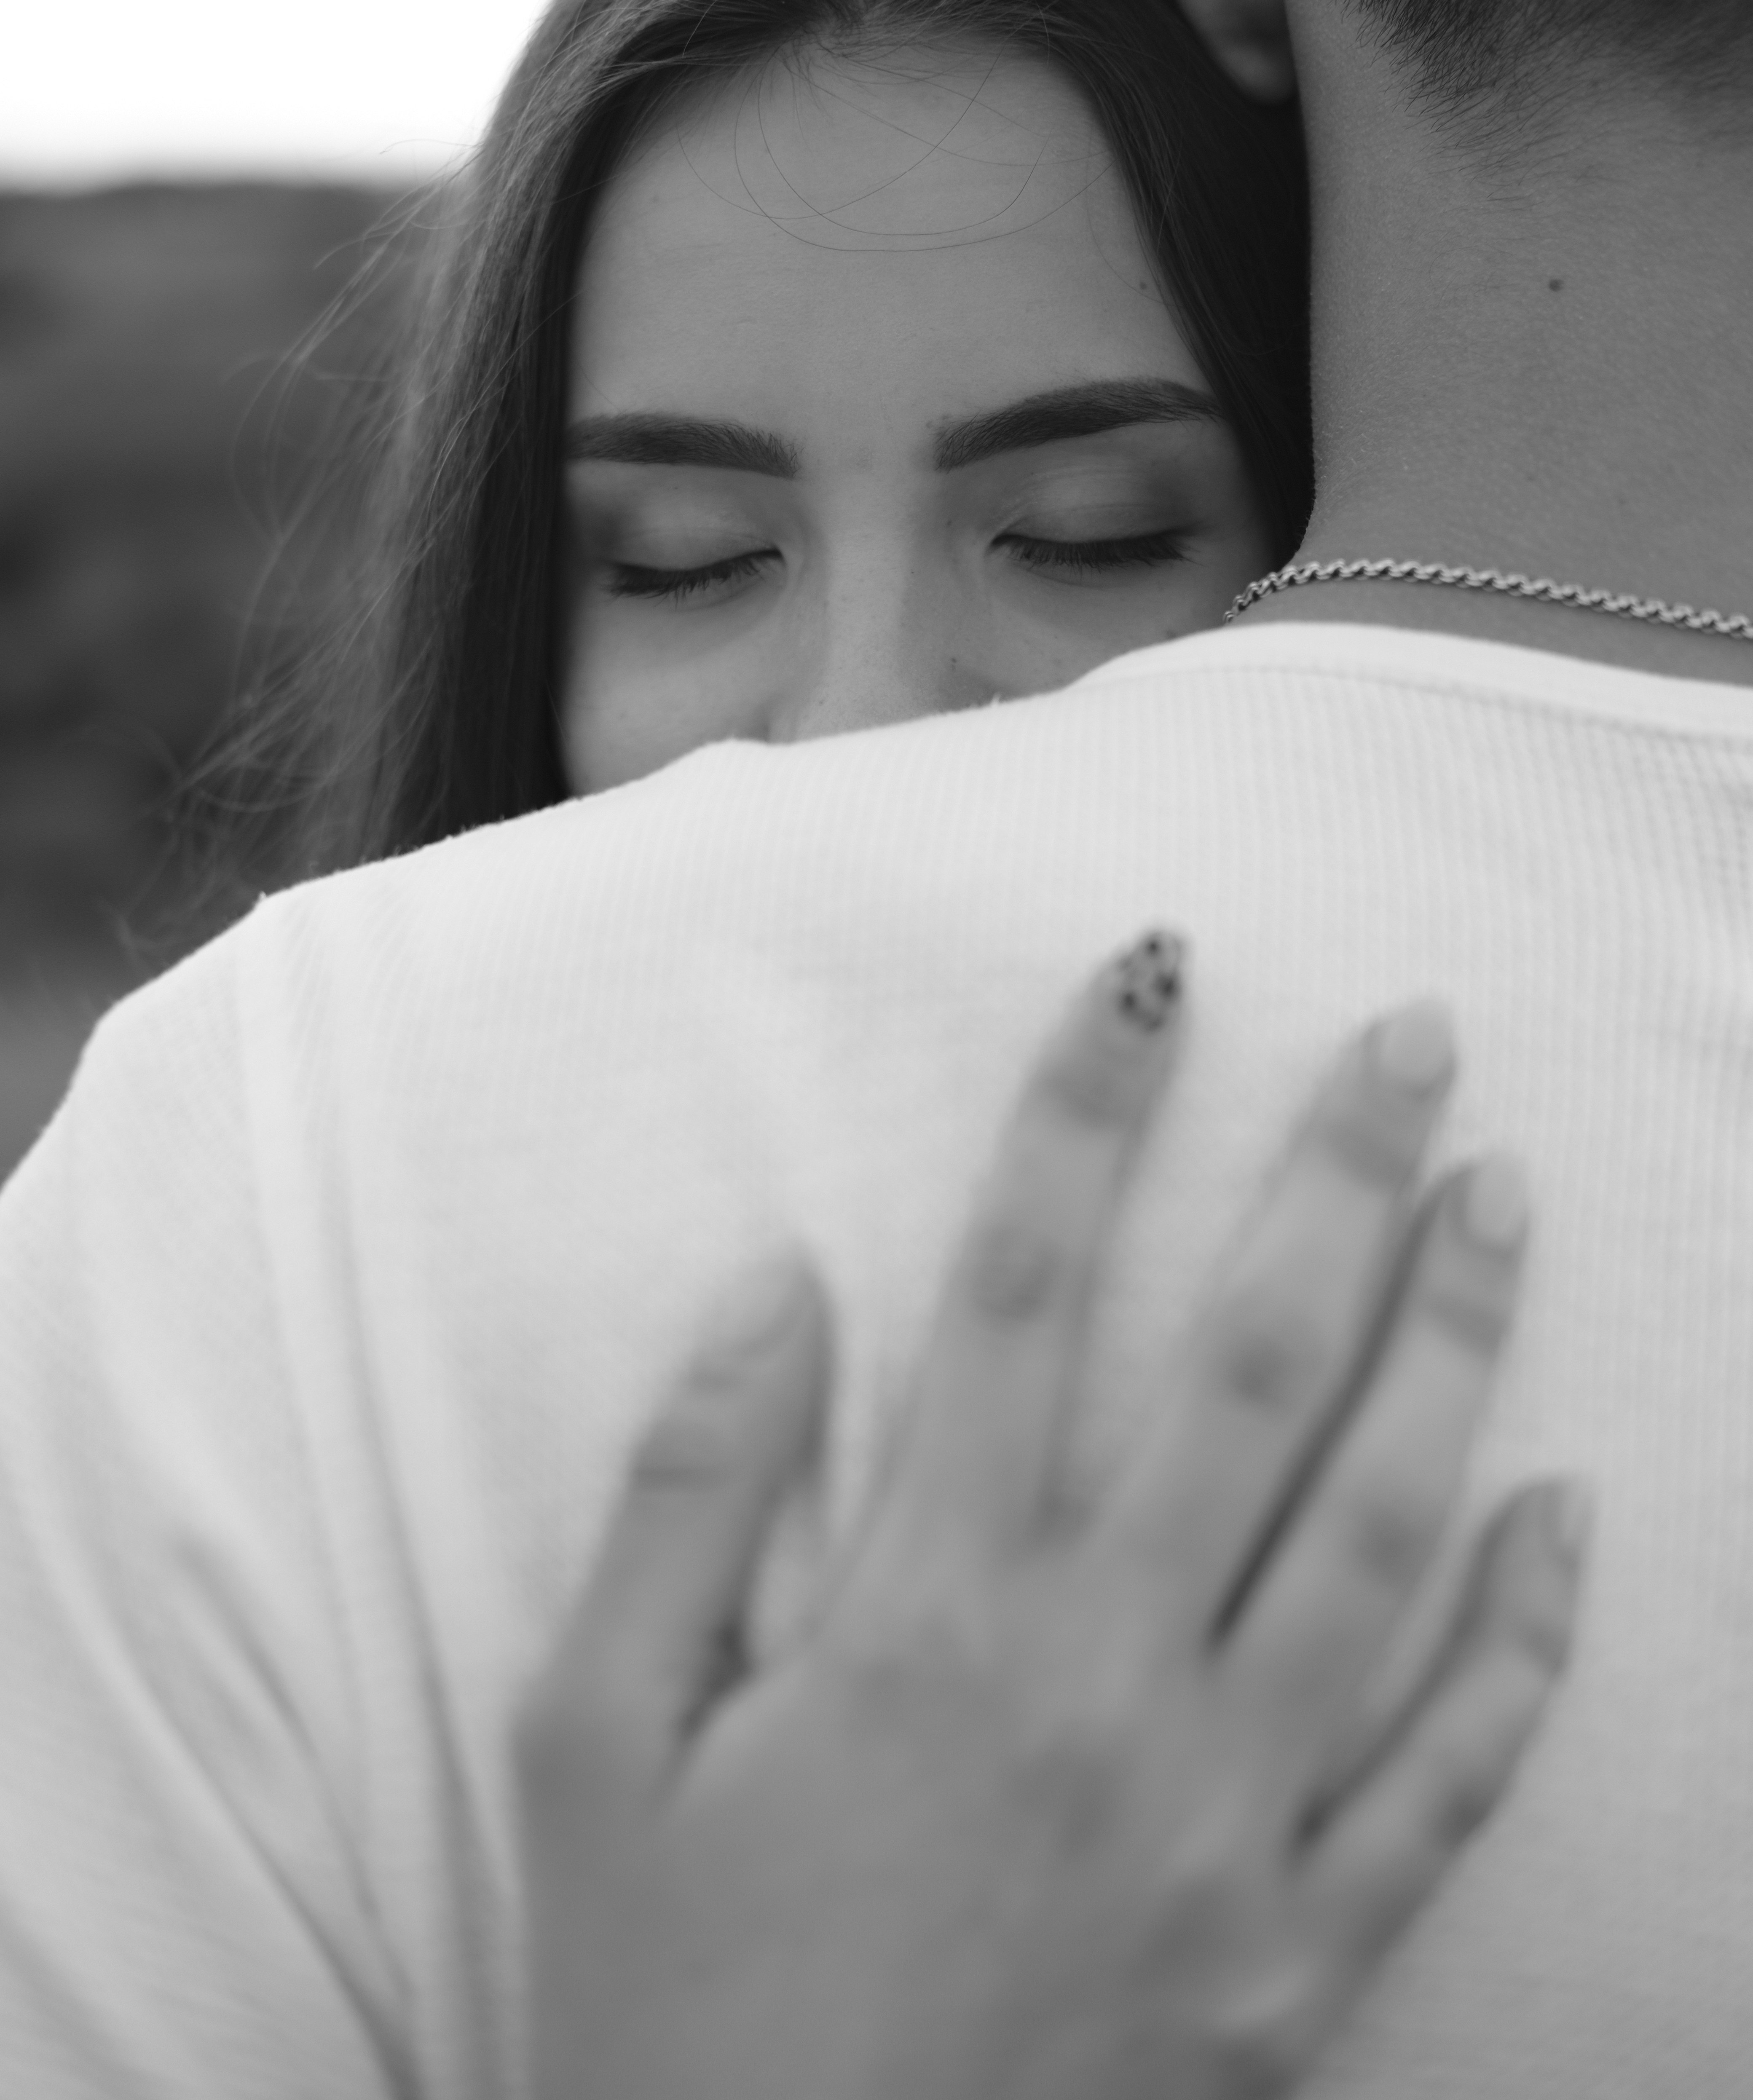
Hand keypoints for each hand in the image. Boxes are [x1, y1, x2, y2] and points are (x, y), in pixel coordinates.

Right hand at [517, 938, 1585, 2099]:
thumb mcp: (587, 1746)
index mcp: (923, 1620)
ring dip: (1453, 1348)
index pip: (1019, 1292)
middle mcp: (1097, 1689)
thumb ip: (683, 1498)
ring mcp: (1222, 1826)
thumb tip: (780, 1285)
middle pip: (1247, 1373)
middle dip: (1335, 1179)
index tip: (1148, 970)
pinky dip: (1524, 1645)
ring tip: (1502, 1196)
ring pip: (1381, 1537)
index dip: (1084, 1111)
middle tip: (1414, 1035)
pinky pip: (1447, 1780)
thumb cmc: (659, 2002)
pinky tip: (1572, 1512)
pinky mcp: (1299, 1962)